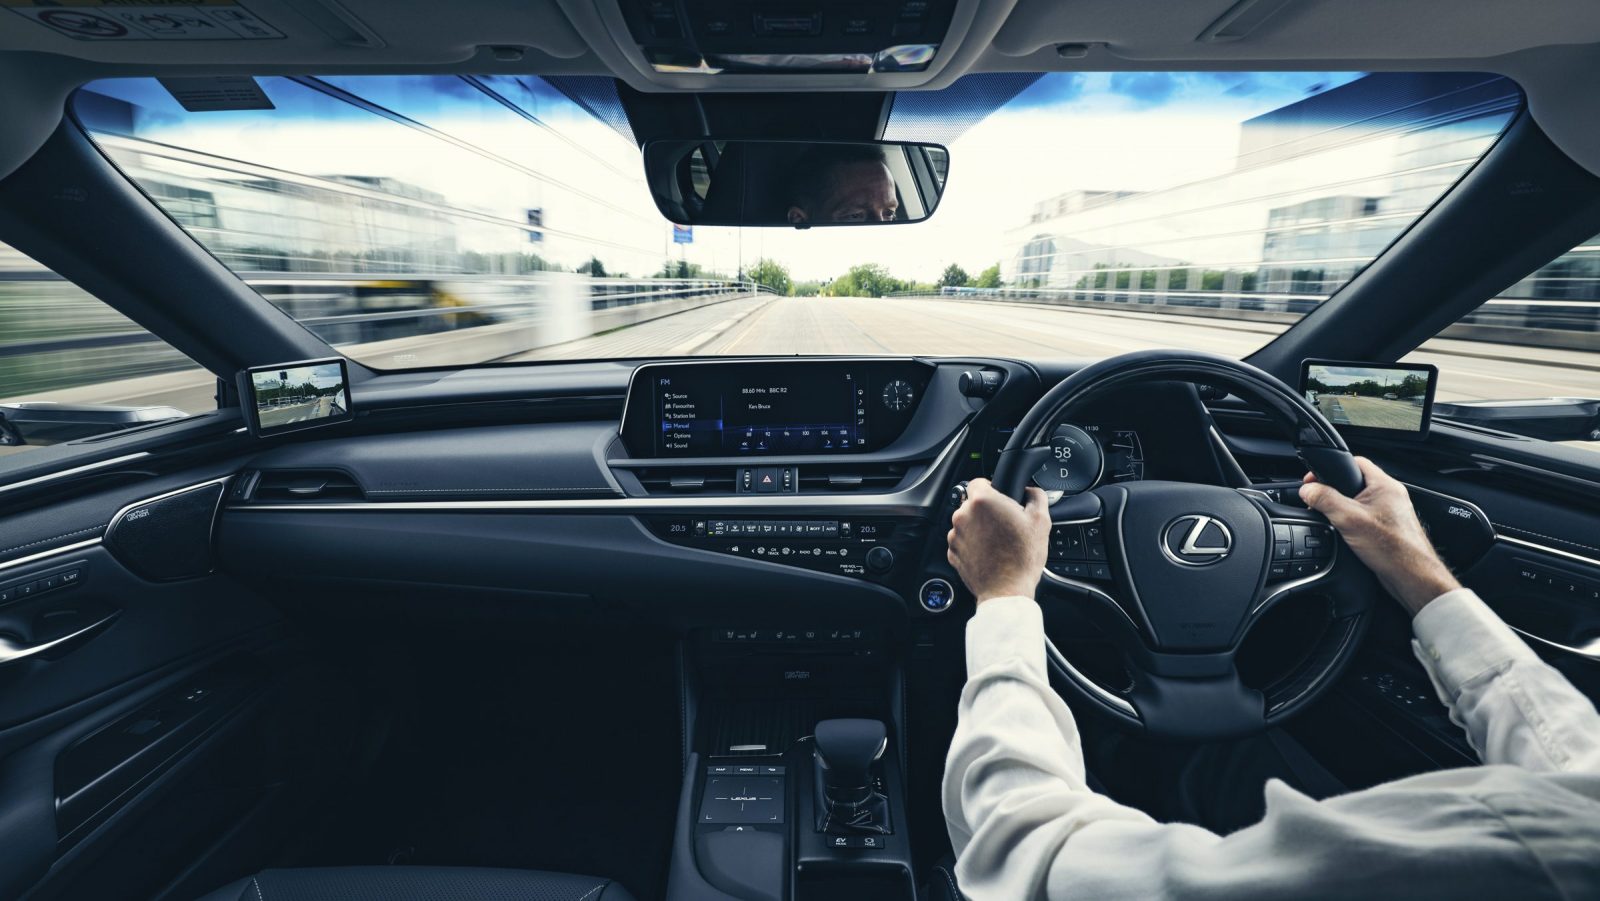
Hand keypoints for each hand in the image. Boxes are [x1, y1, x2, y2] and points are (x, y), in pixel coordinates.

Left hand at [947, 478, 1051, 603]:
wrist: (1006, 590)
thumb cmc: (1021, 558)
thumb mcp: (1041, 521)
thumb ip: (1036, 496)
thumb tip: (1032, 491)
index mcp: (983, 501)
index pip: (978, 481)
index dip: (991, 487)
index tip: (999, 497)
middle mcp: (963, 515)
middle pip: (972, 503)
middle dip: (987, 510)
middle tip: (1005, 523)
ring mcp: (955, 535)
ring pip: (966, 522)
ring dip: (979, 528)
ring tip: (998, 542)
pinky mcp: (952, 552)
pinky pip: (962, 541)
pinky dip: (972, 544)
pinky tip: (989, 553)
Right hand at [1299, 456, 1459, 615]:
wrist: (1411, 575)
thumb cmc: (1392, 547)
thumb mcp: (1349, 519)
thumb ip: (1325, 500)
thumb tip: (1307, 490)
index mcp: (1385, 485)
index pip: (1355, 462)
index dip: (1330, 468)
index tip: (1313, 481)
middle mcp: (1390, 496)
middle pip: (1355, 482)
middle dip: (1334, 491)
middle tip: (1320, 502)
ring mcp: (1390, 512)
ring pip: (1359, 501)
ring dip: (1343, 509)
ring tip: (1334, 520)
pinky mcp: (1388, 528)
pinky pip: (1365, 517)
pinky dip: (1352, 522)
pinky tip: (1346, 534)